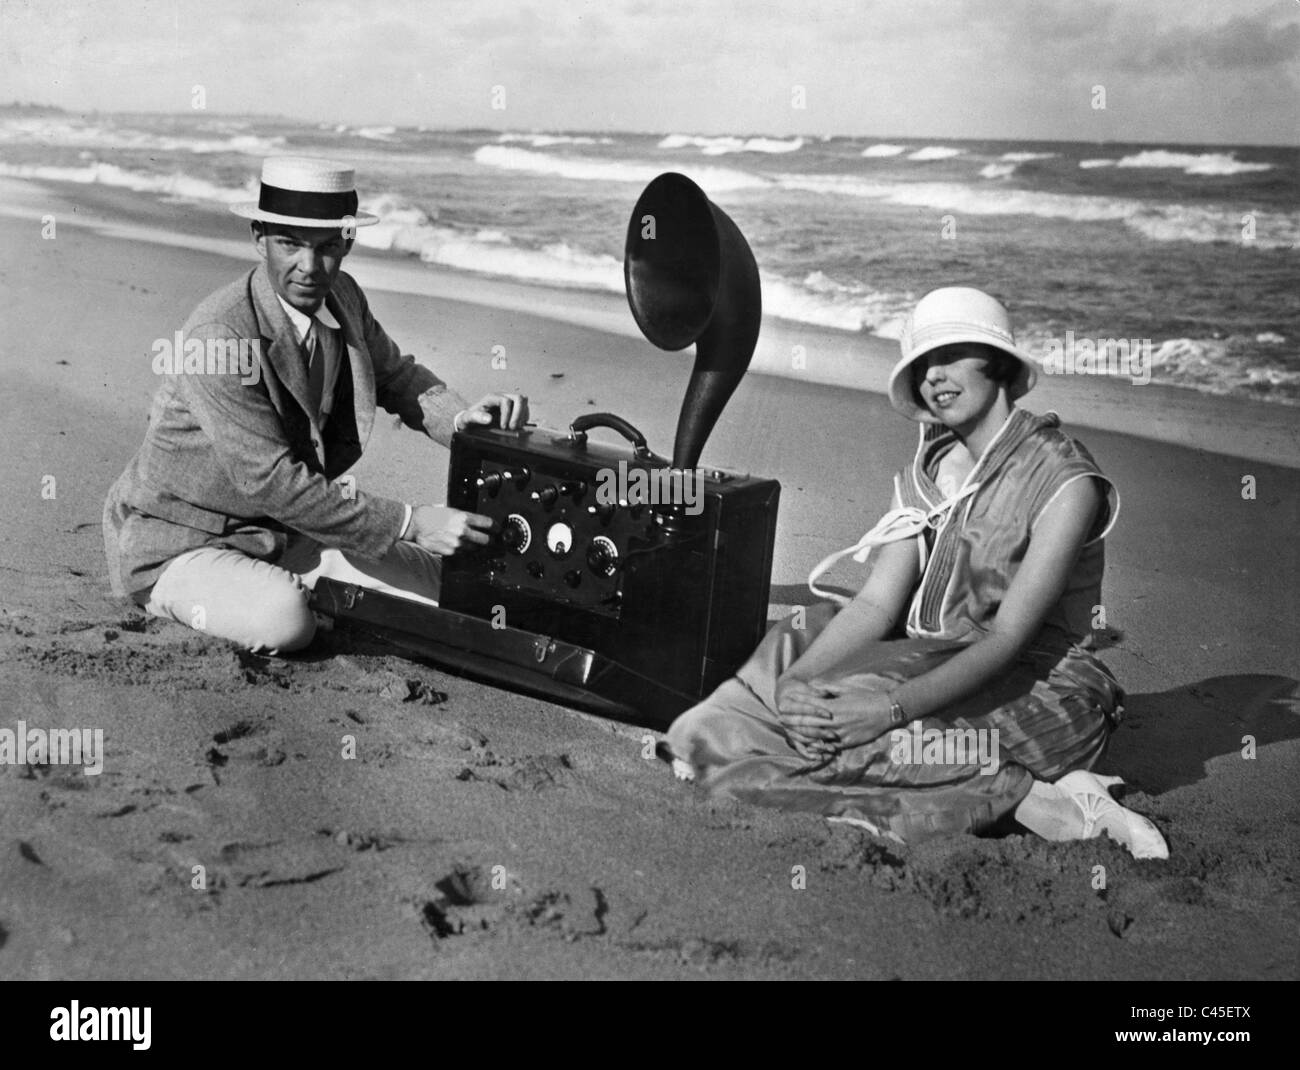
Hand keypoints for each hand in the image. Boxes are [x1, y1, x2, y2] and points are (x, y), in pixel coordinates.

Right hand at [404, 505, 492, 555]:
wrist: (414, 524)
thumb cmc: (429, 514)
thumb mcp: (450, 510)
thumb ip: (463, 518)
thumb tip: (473, 523)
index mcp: (463, 517)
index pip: (488, 524)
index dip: (495, 527)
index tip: (497, 529)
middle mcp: (462, 531)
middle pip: (485, 540)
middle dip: (489, 540)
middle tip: (490, 540)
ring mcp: (457, 543)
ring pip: (474, 548)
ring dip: (475, 547)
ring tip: (473, 544)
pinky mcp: (450, 552)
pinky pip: (462, 554)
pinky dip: (463, 551)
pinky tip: (460, 548)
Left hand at [458, 393, 528, 431]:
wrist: (471, 421)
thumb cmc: (469, 419)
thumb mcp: (468, 418)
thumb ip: (476, 417)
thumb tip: (489, 419)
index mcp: (492, 398)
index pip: (506, 401)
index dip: (507, 415)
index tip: (503, 427)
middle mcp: (502, 397)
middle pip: (519, 398)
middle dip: (518, 414)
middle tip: (513, 428)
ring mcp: (509, 402)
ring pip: (524, 402)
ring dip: (522, 416)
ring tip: (514, 427)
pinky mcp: (513, 408)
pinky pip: (525, 409)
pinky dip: (523, 418)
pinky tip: (516, 426)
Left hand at [777, 676, 893, 754]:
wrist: (886, 711)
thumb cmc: (866, 698)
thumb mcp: (846, 689)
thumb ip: (828, 688)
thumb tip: (813, 686)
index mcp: (833, 706)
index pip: (808, 706)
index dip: (794, 705)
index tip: (783, 704)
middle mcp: (835, 720)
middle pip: (808, 721)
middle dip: (792, 720)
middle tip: (780, 719)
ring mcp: (841, 733)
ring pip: (815, 735)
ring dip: (800, 733)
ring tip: (789, 731)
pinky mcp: (847, 742)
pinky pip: (829, 746)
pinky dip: (817, 746)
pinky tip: (807, 746)